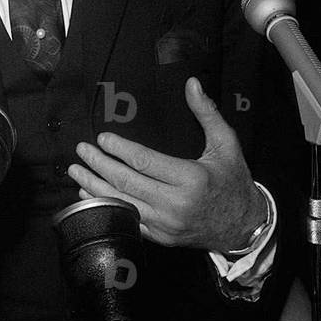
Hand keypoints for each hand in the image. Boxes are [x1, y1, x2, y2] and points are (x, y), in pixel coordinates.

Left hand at [68, 77, 268, 252]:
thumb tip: (192, 84)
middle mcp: (176, 203)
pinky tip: (90, 194)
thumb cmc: (233, 181)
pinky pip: (127, 220)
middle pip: (127, 181)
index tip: (103, 137)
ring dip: (95, 186)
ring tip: (76, 171)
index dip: (120, 149)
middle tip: (82, 150)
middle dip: (99, 164)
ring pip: (122, 202)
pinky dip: (106, 206)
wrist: (244, 226)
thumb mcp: (226, 144)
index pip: (145, 161)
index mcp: (191, 178)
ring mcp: (166, 224)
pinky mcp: (160, 237)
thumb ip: (206, 113)